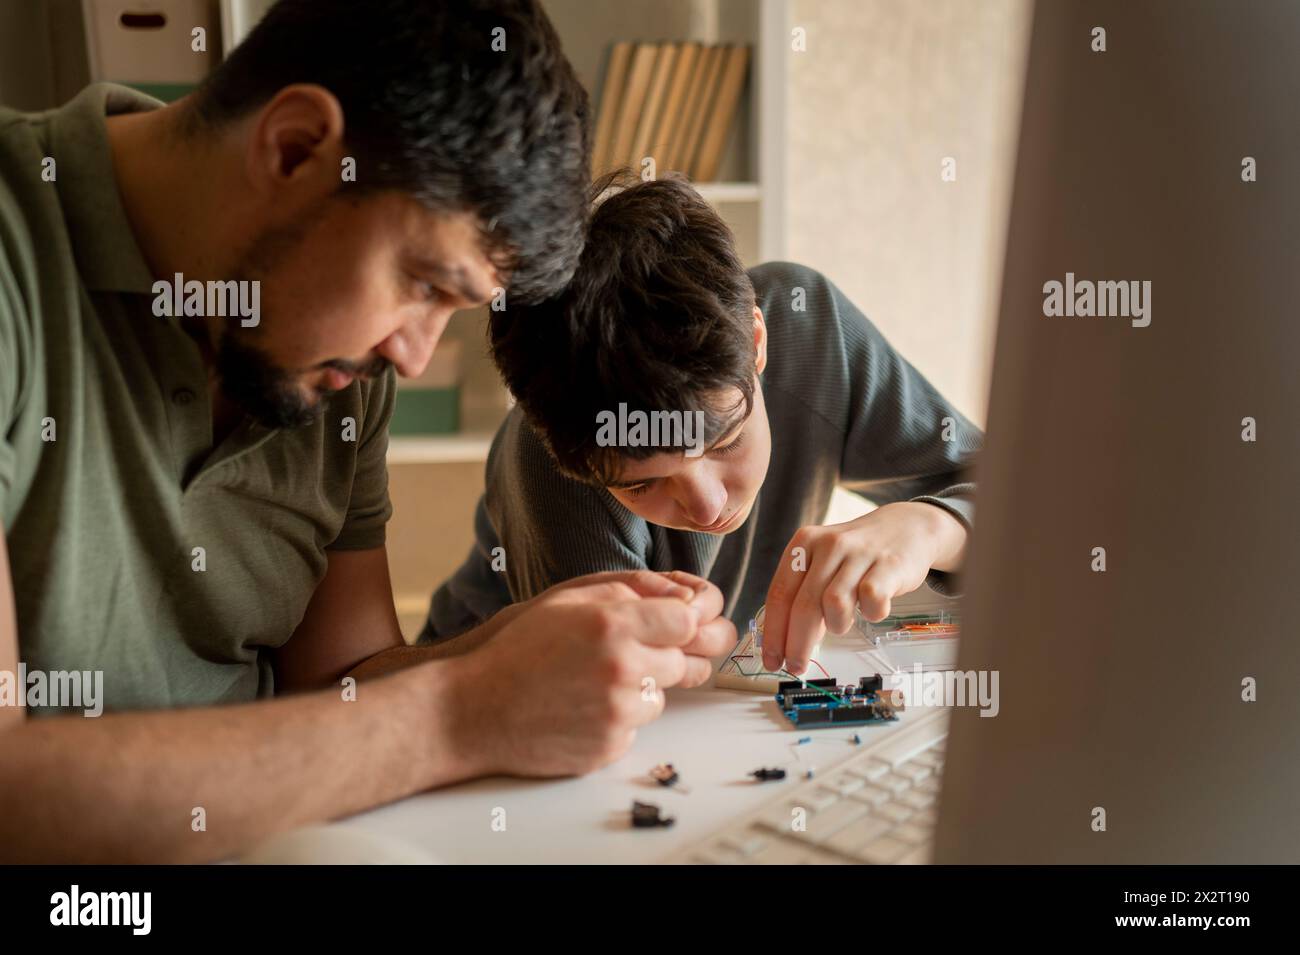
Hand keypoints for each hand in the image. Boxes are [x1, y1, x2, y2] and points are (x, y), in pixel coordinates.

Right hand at [446, 573, 735, 776]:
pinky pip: (635, 729)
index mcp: (613, 624)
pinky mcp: (609, 746)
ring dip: (638, 691)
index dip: (680, 623)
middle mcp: (622, 668)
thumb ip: (627, 590)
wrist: (472, 710)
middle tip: (620, 656)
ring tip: (588, 684)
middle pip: (682, 662)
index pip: (688, 620)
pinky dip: (616, 721)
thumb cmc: (515, 649)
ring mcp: (618, 712)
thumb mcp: (565, 599)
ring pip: (660, 698)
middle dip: (661, 657)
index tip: (666, 626)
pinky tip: (579, 710)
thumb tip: (681, 596)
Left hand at [761, 502, 966, 674]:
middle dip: (797, 645)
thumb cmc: (858, 554)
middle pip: (803, 605)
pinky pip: (871, 601)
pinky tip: (872, 608)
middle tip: (796, 667)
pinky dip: (870, 614)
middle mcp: (829, 545)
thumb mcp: (823, 564)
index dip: (773, 633)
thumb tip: (786, 641)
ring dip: (836, 625)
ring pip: (834, 604)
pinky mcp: (889, 564)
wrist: (906, 527)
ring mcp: (859, 553)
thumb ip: (803, 595)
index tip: (771, 659)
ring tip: (843, 621)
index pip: (779, 594)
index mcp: (804, 543)